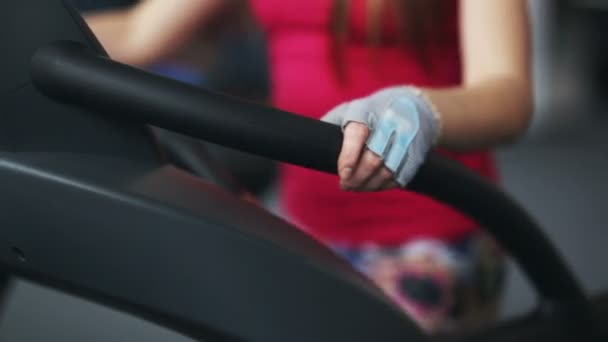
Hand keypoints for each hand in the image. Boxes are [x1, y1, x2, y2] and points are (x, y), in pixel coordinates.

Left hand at [322, 87, 439, 190]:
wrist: (416, 106)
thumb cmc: (372, 111)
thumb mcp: (350, 109)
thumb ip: (330, 124)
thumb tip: (307, 141)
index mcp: (369, 110)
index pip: (358, 134)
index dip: (348, 158)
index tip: (342, 174)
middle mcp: (391, 122)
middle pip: (374, 158)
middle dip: (357, 178)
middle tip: (345, 185)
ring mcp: (408, 138)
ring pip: (388, 171)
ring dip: (369, 185)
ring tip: (356, 187)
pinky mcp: (417, 154)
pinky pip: (400, 177)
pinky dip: (384, 186)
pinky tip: (372, 186)